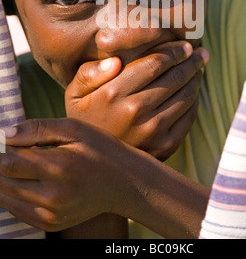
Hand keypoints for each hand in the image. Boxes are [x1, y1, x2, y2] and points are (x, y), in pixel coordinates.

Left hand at [0, 119, 135, 231]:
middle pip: (2, 182)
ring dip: (4, 179)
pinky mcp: (50, 225)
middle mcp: (52, 196)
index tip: (4, 140)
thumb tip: (4, 134)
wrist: (125, 182)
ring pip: (5, 198)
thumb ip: (39, 128)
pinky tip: (28, 179)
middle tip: (15, 150)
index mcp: (59, 167)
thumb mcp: (75, 129)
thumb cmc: (100, 149)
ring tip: (23, 163)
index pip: (8, 162)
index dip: (1, 150)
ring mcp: (51, 215)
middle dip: (1, 164)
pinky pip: (16, 210)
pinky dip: (13, 194)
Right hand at [65, 41, 208, 159]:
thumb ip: (88, 73)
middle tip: (200, 53)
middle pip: (174, 77)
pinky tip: (194, 89)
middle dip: (191, 61)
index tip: (185, 45)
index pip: (153, 64)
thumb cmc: (86, 120)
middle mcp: (135, 112)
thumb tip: (114, 61)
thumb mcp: (74, 94)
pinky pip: (188, 116)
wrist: (93, 165)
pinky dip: (195, 100)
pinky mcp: (165, 146)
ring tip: (200, 67)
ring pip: (185, 95)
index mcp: (113, 94)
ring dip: (196, 78)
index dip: (173, 51)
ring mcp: (152, 131)